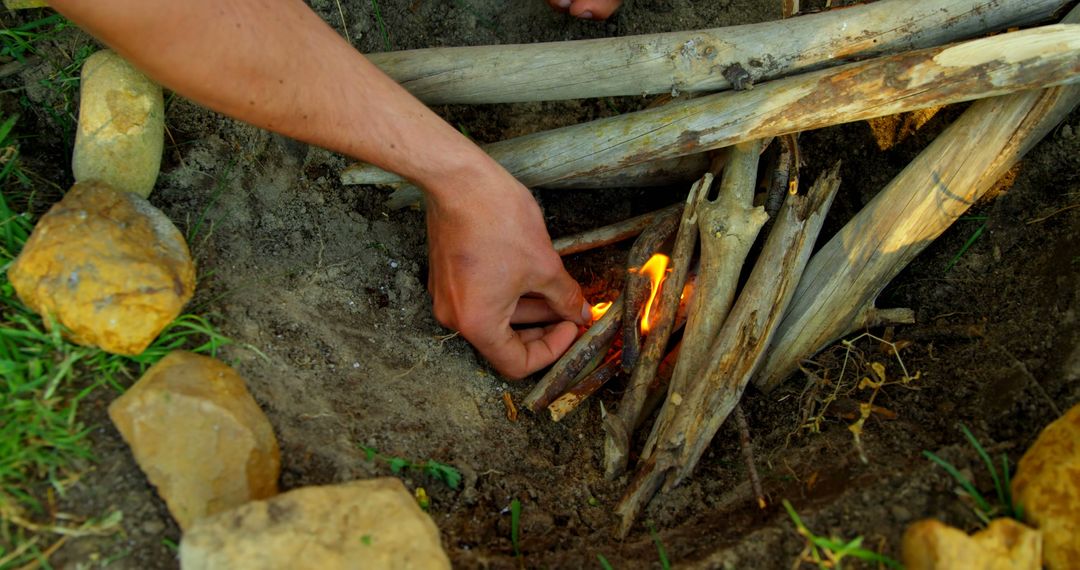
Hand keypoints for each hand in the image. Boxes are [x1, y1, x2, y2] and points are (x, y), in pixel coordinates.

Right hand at [425, 163, 588, 378]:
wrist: (458, 179)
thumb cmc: (497, 219)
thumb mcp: (544, 264)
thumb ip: (565, 297)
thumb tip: (580, 314)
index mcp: (477, 324)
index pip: (516, 364)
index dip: (551, 350)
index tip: (571, 327)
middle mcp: (455, 317)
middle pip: (504, 341)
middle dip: (543, 328)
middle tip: (571, 312)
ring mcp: (447, 296)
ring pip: (495, 316)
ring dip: (530, 308)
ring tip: (559, 291)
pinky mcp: (447, 275)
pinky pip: (482, 297)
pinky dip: (510, 293)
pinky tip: (534, 275)